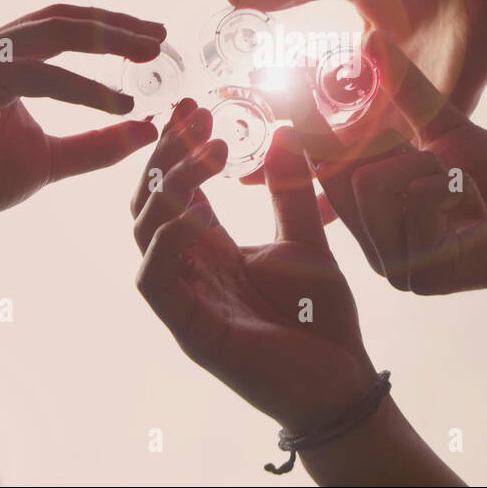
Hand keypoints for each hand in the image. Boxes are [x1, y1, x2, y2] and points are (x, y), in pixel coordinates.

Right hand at [0, 5, 165, 231]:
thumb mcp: (51, 158)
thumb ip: (97, 143)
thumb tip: (149, 128)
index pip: (62, 25)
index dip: (109, 26)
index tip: (152, 39)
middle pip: (64, 17)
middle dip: (117, 24)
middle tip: (162, 36)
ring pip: (56, 33)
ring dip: (110, 40)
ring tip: (152, 55)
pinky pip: (43, 75)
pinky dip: (87, 89)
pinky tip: (122, 104)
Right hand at [130, 100, 375, 433]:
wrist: (342, 382)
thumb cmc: (321, 320)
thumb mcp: (307, 241)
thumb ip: (291, 190)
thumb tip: (283, 130)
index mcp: (211, 249)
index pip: (178, 189)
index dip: (177, 146)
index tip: (193, 105)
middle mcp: (190, 270)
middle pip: (151, 201)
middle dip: (167, 154)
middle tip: (197, 115)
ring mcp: (185, 301)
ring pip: (145, 233)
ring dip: (169, 186)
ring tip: (210, 150)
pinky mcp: (190, 331)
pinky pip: (154, 282)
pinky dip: (164, 244)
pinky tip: (191, 214)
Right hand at [285, 34, 486, 294]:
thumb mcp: (442, 127)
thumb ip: (401, 89)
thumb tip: (368, 37)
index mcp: (370, 219)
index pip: (322, 170)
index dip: (306, 128)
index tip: (287, 80)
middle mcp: (374, 249)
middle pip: (344, 174)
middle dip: (395, 150)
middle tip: (436, 158)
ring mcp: (397, 268)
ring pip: (374, 185)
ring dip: (427, 168)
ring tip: (458, 183)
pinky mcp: (427, 274)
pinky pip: (417, 200)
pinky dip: (453, 187)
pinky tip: (476, 209)